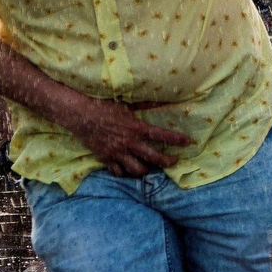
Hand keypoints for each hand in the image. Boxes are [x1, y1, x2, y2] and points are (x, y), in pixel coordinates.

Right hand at [63, 96, 193, 177]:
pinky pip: (119, 172)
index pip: (162, 136)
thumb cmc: (106, 107)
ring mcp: (117, 153)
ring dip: (146, 170)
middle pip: (154, 159)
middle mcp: (129, 143)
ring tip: (150, 166)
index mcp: (137, 128)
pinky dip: (125, 172)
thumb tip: (165, 99)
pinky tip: (128, 169)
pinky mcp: (106, 159)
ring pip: (137, 170)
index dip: (178, 140)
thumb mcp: (129, 103)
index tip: (189, 142)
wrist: (81, 115)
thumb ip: (148, 104)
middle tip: (174, 161)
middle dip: (167, 162)